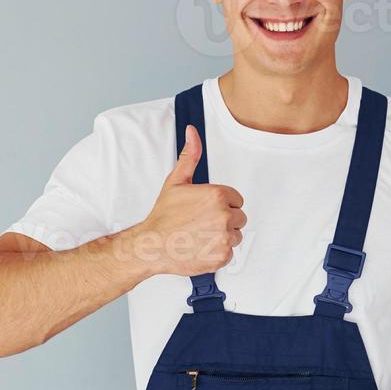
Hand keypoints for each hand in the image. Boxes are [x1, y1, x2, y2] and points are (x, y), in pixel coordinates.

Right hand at [134, 125, 245, 276]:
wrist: (152, 246)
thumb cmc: (163, 216)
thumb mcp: (176, 181)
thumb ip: (190, 156)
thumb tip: (192, 132)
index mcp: (217, 195)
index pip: (236, 199)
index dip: (221, 204)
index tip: (205, 210)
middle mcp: (224, 216)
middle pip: (239, 217)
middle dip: (223, 220)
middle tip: (201, 223)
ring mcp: (225, 238)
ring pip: (236, 235)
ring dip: (222, 236)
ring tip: (200, 235)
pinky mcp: (223, 256)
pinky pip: (230, 253)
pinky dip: (217, 252)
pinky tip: (201, 247)